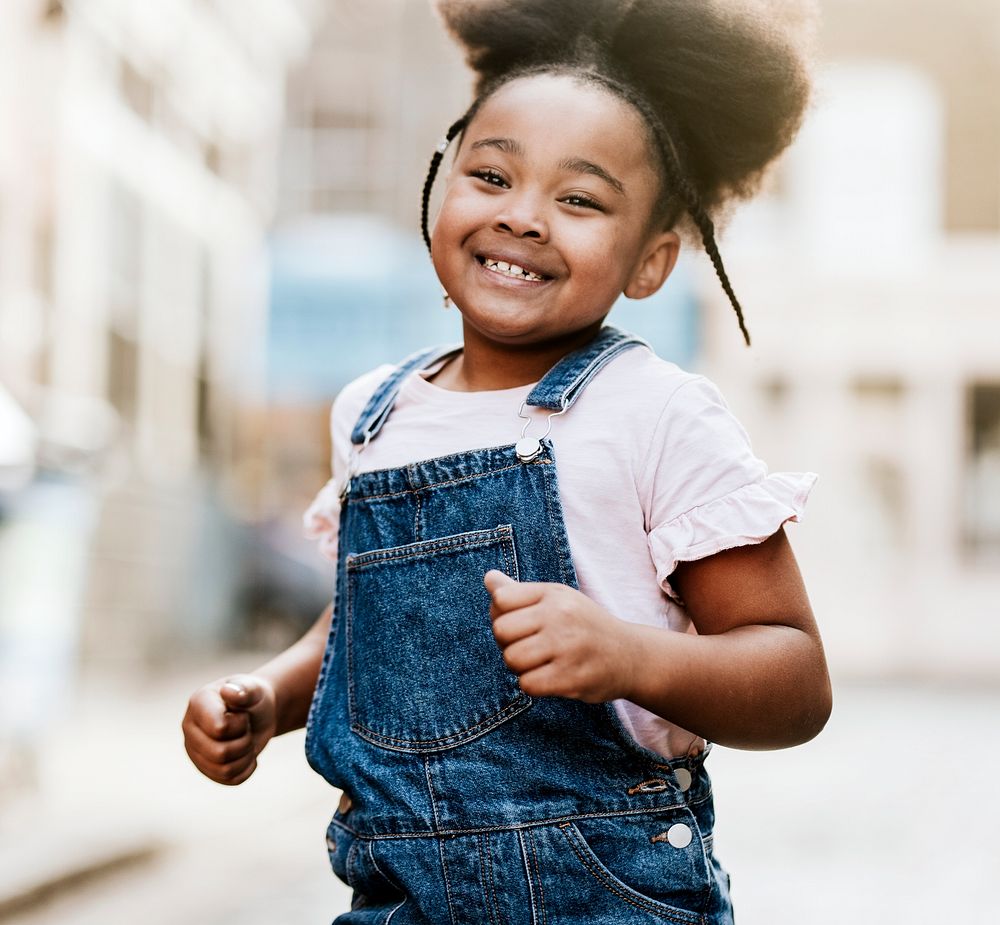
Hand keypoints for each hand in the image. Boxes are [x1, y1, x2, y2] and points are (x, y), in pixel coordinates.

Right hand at [182, 674, 277, 784]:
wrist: (258, 712)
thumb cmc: (253, 698)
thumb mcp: (255, 689)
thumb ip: (245, 689)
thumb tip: (229, 692)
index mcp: (198, 704)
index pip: (219, 729)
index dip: (241, 724)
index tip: (243, 714)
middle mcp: (190, 728)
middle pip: (220, 753)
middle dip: (245, 742)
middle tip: (248, 729)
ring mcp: (195, 750)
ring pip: (224, 770)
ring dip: (246, 755)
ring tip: (247, 740)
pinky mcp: (206, 768)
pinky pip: (230, 780)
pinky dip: (247, 768)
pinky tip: (247, 754)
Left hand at [485, 571, 636, 702]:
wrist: (631, 656)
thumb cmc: (584, 625)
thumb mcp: (557, 599)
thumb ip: (520, 593)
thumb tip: (489, 578)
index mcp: (554, 594)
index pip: (501, 600)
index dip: (501, 616)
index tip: (519, 624)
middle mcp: (561, 616)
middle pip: (501, 631)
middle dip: (508, 644)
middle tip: (528, 648)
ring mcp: (567, 647)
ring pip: (512, 659)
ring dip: (520, 667)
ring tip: (539, 663)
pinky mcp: (572, 677)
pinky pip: (528, 684)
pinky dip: (533, 685)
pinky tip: (549, 677)